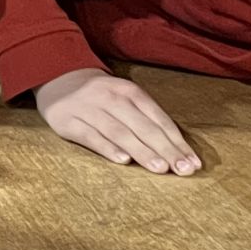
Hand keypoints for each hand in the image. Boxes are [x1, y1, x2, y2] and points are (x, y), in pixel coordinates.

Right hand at [34, 68, 199, 173]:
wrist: (57, 79)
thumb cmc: (101, 97)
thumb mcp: (125, 98)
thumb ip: (147, 119)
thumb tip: (177, 150)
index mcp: (130, 91)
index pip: (159, 120)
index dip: (177, 142)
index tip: (193, 164)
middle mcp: (110, 97)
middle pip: (143, 127)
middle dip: (166, 150)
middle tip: (182, 170)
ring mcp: (88, 108)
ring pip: (119, 132)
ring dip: (141, 151)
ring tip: (160, 168)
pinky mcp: (68, 120)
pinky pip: (91, 136)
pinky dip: (108, 148)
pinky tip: (123, 160)